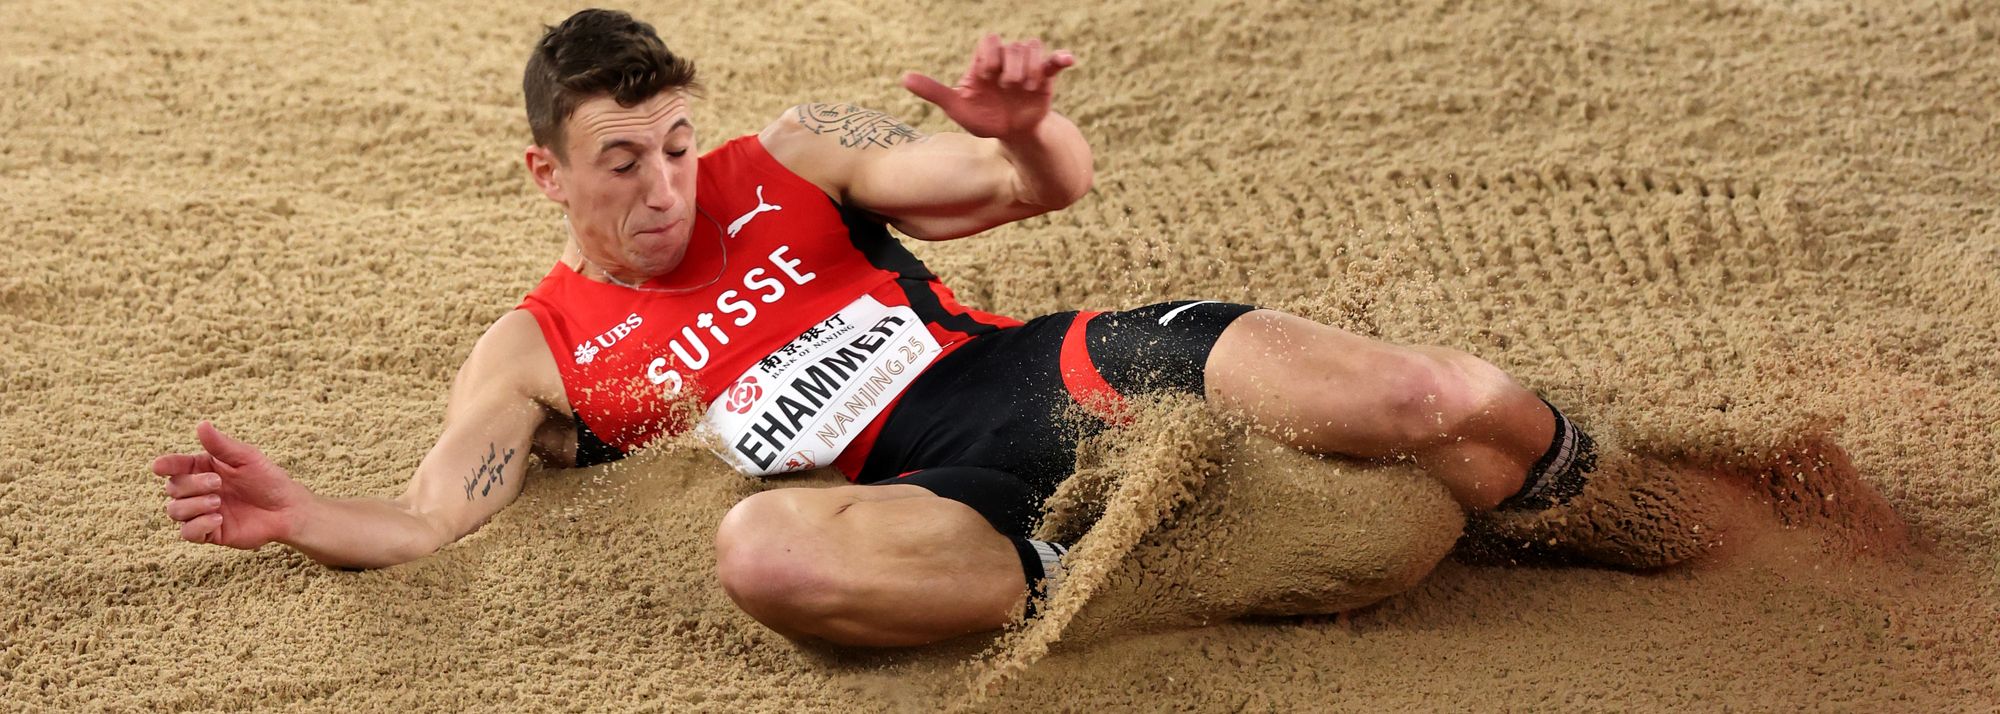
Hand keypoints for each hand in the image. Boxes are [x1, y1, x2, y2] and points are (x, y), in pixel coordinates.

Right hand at [150, 422, 314, 549]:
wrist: (286, 508)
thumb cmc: (268, 479)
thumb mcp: (246, 458)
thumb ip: (221, 445)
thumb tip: (201, 424)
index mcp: (204, 469)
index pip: (176, 466)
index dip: (166, 465)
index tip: (158, 466)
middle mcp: (199, 490)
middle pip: (173, 488)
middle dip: (191, 485)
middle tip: (218, 483)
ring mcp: (202, 512)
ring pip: (175, 511)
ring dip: (193, 505)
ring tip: (218, 502)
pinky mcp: (210, 533)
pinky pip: (188, 533)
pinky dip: (198, 525)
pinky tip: (218, 518)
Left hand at [902, 34, 1076, 140]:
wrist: (1011, 136)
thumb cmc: (983, 119)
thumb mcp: (957, 108)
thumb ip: (933, 91)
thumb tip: (904, 78)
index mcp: (985, 63)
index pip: (989, 42)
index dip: (989, 56)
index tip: (987, 76)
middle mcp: (1006, 60)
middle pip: (1012, 46)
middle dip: (1010, 66)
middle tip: (1007, 87)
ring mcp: (1026, 67)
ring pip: (1031, 48)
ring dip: (1029, 68)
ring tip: (1025, 89)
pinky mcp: (1044, 77)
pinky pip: (1054, 60)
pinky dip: (1060, 58)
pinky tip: (1067, 60)